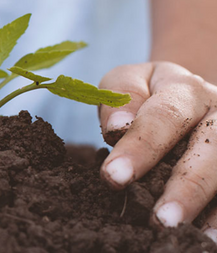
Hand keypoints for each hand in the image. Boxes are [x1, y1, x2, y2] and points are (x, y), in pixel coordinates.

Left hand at [99, 61, 216, 240]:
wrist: (178, 94)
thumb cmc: (145, 92)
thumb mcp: (127, 82)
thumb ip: (120, 98)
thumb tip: (117, 127)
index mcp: (184, 91)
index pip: (163, 118)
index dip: (139, 147)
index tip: (113, 176)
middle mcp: (216, 112)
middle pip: (210, 148)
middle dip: (186, 186)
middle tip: (161, 219)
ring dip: (206, 206)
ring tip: (183, 235)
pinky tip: (204, 237)